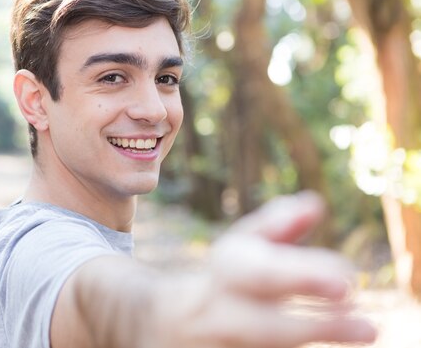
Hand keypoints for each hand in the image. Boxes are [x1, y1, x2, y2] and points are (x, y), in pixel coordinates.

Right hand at [151, 191, 376, 347]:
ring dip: (316, 337)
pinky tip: (336, 345)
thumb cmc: (228, 277)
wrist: (171, 322)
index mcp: (228, 273)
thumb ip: (278, 224)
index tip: (346, 279)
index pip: (264, 275)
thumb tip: (315, 204)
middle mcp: (224, 313)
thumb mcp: (243, 244)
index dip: (303, 277)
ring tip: (367, 330)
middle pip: (268, 326)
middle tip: (365, 322)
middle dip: (314, 325)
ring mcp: (223, 346)